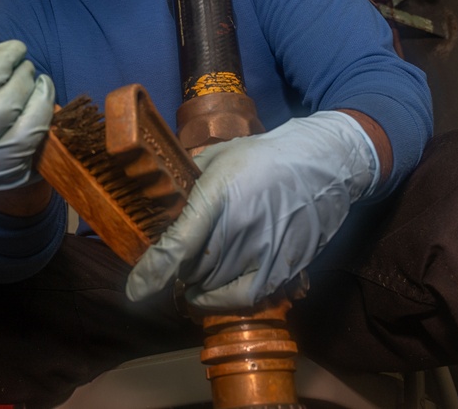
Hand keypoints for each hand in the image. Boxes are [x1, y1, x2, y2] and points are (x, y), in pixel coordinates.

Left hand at [125, 111, 378, 309]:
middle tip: (179, 255)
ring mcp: (265, 248)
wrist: (323, 162)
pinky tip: (208, 294)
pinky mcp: (285, 265)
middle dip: (178, 267)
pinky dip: (220, 300)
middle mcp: (241, 225)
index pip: (181, 242)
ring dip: (197, 281)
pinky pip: (244, 296)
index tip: (135, 290)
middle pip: (193, 268)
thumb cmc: (264, 156)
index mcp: (219, 193)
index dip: (155, 269)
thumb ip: (187, 180)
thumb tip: (158, 199)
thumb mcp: (219, 156)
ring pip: (214, 283)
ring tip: (195, 267)